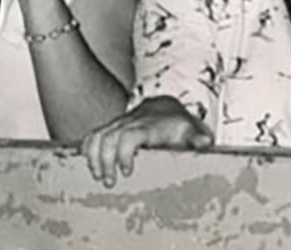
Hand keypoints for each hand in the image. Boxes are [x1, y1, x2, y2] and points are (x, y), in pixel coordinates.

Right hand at [82, 96, 213, 186]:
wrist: (165, 108)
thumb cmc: (177, 125)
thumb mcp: (190, 129)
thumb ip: (197, 136)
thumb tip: (205, 142)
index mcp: (148, 126)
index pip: (130, 135)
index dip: (124, 152)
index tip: (127, 171)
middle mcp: (130, 123)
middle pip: (109, 137)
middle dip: (105, 161)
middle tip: (110, 182)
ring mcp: (118, 125)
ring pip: (97, 136)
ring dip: (93, 157)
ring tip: (98, 176)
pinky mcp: (110, 129)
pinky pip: (92, 135)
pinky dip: (86, 150)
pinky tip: (88, 165)